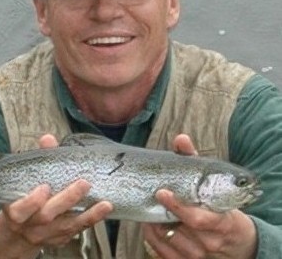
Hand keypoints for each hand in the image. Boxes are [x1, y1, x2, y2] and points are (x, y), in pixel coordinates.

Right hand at [0, 134, 112, 258]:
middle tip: (84, 183)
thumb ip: (37, 159)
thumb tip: (48, 139)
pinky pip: (76, 231)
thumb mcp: (23, 181)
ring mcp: (45, 235)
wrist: (18, 232)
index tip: (44, 188)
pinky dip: (91, 220)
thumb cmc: (21, 198)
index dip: (31, 202)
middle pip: (47, 216)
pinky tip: (103, 209)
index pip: (20, 210)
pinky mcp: (59, 239)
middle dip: (66, 200)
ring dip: (87, 215)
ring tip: (105, 203)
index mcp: (15, 211)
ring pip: (66, 226)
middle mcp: (30, 225)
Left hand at [142, 134, 256, 258]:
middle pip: (179, 230)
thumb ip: (194, 160)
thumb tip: (181, 138)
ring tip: (149, 209)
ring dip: (154, 226)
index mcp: (220, 221)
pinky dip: (153, 239)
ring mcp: (199, 254)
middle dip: (161, 215)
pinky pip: (164, 254)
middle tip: (150, 198)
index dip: (178, 207)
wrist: (237, 241)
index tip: (162, 193)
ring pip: (169, 242)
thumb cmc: (222, 206)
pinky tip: (149, 224)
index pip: (196, 218)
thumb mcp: (214, 184)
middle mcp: (210, 241)